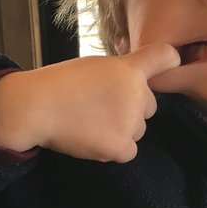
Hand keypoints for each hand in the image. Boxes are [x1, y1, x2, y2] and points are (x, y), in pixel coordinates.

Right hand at [0, 43, 179, 161]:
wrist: (35, 107)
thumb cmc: (61, 83)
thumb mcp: (96, 65)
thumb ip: (122, 71)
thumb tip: (140, 76)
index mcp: (129, 69)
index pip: (165, 56)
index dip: (169, 60)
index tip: (171, 63)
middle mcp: (136, 94)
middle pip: (150, 105)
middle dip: (133, 107)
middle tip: (101, 104)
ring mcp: (130, 122)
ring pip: (139, 129)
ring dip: (123, 128)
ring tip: (91, 120)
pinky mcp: (119, 146)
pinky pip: (130, 150)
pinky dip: (115, 147)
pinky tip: (94, 137)